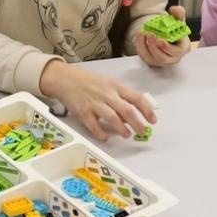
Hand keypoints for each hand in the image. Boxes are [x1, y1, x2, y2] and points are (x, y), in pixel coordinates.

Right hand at [39, 60, 156, 141]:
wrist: (64, 79)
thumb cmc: (87, 81)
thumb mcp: (107, 83)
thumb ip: (120, 97)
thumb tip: (131, 116)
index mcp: (115, 86)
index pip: (136, 98)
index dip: (147, 110)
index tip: (152, 120)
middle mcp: (106, 94)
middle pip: (127, 110)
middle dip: (138, 123)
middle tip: (142, 131)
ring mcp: (94, 103)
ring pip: (113, 119)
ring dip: (122, 129)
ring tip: (127, 135)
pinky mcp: (82, 112)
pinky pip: (94, 126)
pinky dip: (101, 134)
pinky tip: (105, 137)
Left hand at [136, 5, 192, 67]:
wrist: (168, 35)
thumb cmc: (175, 30)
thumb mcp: (179, 20)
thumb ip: (179, 13)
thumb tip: (174, 9)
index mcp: (182, 49)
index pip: (175, 52)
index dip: (166, 47)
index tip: (159, 39)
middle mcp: (172, 58)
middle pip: (162, 58)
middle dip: (154, 47)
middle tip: (149, 34)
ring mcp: (162, 62)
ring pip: (151, 59)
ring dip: (144, 46)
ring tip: (142, 33)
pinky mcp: (152, 61)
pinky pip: (144, 57)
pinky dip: (140, 47)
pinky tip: (139, 36)